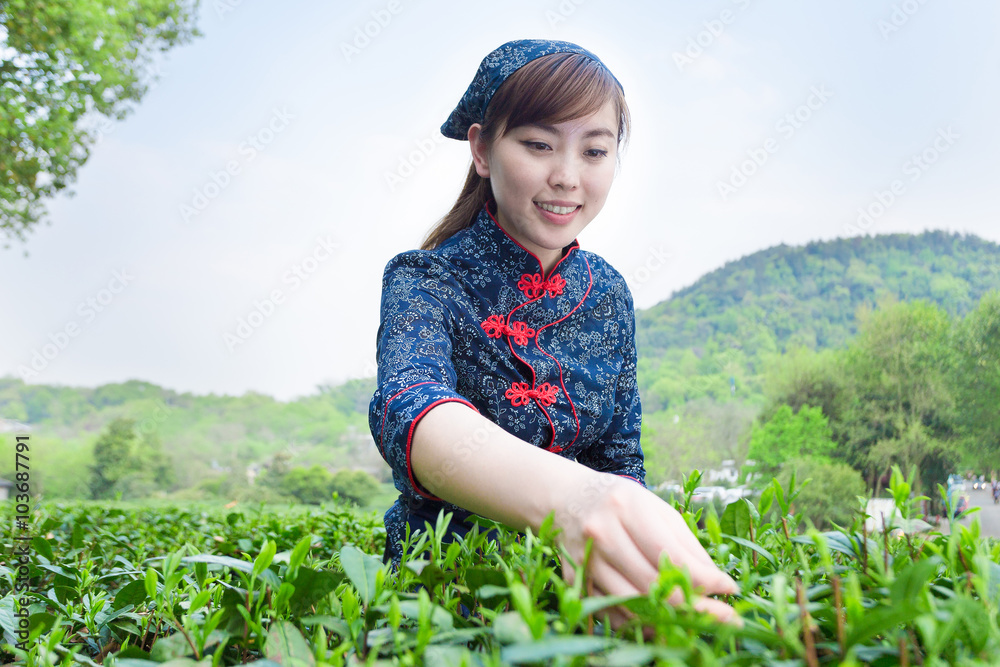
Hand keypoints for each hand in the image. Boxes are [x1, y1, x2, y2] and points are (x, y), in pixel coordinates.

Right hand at [554, 473, 740, 626]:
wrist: (566, 498)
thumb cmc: (621, 502)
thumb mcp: (656, 508)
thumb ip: (686, 543)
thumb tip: (715, 582)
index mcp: (627, 508)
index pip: (671, 554)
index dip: (704, 578)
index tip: (729, 589)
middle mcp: (602, 533)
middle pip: (653, 584)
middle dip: (695, 606)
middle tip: (725, 616)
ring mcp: (585, 559)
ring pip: (633, 604)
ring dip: (670, 619)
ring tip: (698, 623)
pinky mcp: (576, 580)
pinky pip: (612, 612)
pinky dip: (640, 623)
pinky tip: (664, 623)